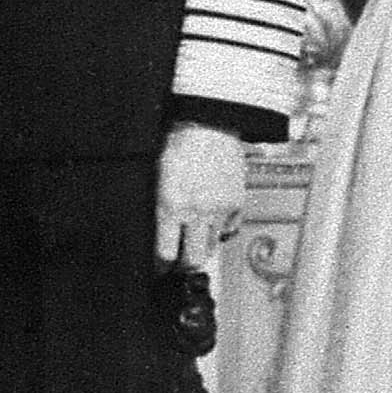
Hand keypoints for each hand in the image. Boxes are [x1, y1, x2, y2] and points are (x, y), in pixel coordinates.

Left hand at [156, 119, 248, 264]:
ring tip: (193, 242)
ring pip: (212, 247)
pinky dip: (221, 230)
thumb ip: (156, 206)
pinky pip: (229, 229)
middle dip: (183, 266)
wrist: (209, 124)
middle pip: (192, 259)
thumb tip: (154, 233)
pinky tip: (211, 222)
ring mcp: (220, 209)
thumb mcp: (155, 175)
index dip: (161, 265)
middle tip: (177, 264)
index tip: (159, 268)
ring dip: (202, 247)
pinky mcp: (237, 203)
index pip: (165, 253)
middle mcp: (197, 211)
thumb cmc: (178, 143)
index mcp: (171, 204)